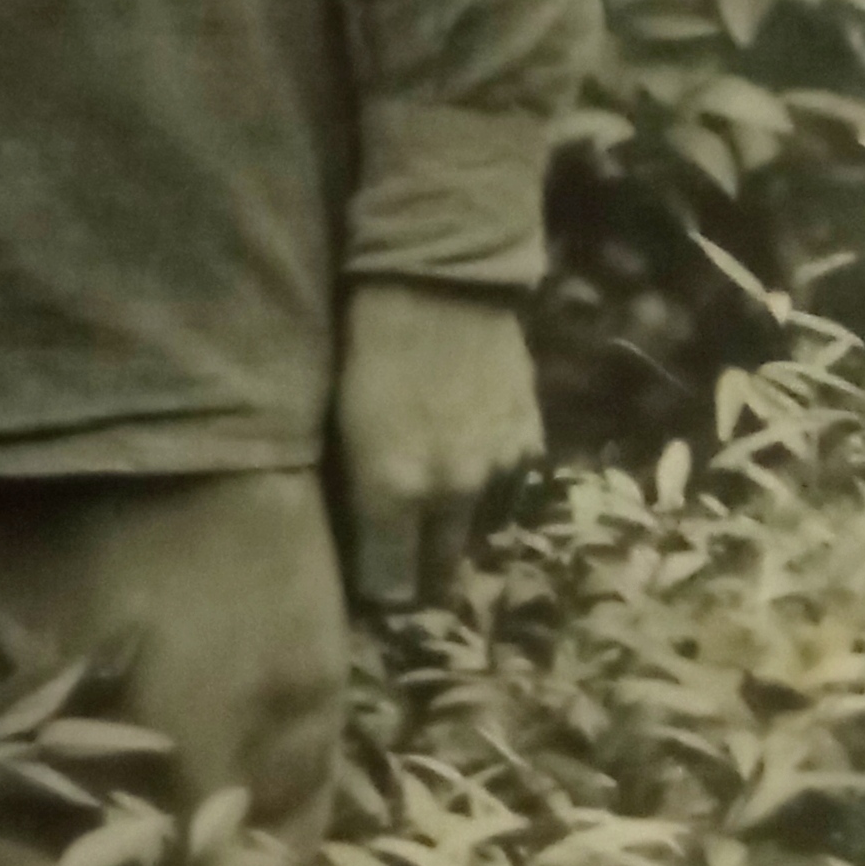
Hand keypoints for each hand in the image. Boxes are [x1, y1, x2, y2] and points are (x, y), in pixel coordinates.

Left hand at [335, 280, 541, 612]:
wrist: (434, 276)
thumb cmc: (362, 340)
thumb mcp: (335, 420)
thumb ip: (349, 491)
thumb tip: (349, 540)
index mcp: (392, 489)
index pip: (390, 589)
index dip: (375, 589)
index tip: (364, 578)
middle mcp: (451, 493)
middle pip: (438, 575)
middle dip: (416, 570)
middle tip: (396, 548)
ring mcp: (498, 469)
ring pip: (476, 534)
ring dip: (453, 526)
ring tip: (430, 496)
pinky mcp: (529, 441)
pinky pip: (508, 491)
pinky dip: (487, 486)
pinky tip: (463, 455)